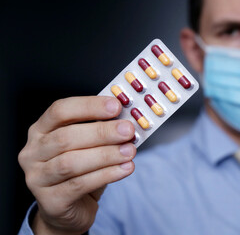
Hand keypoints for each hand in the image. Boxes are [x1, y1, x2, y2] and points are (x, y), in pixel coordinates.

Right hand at [18, 96, 135, 234]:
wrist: (71, 209)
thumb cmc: (81, 171)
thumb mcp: (88, 146)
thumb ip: (101, 131)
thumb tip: (125, 120)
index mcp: (41, 130)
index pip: (60, 111)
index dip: (89, 106)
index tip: (115, 106)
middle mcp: (33, 152)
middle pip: (66, 137)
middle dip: (101, 132)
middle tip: (128, 131)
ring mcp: (37, 178)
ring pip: (71, 162)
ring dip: (106, 155)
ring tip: (129, 151)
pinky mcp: (50, 200)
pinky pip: (79, 185)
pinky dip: (106, 174)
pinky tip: (125, 168)